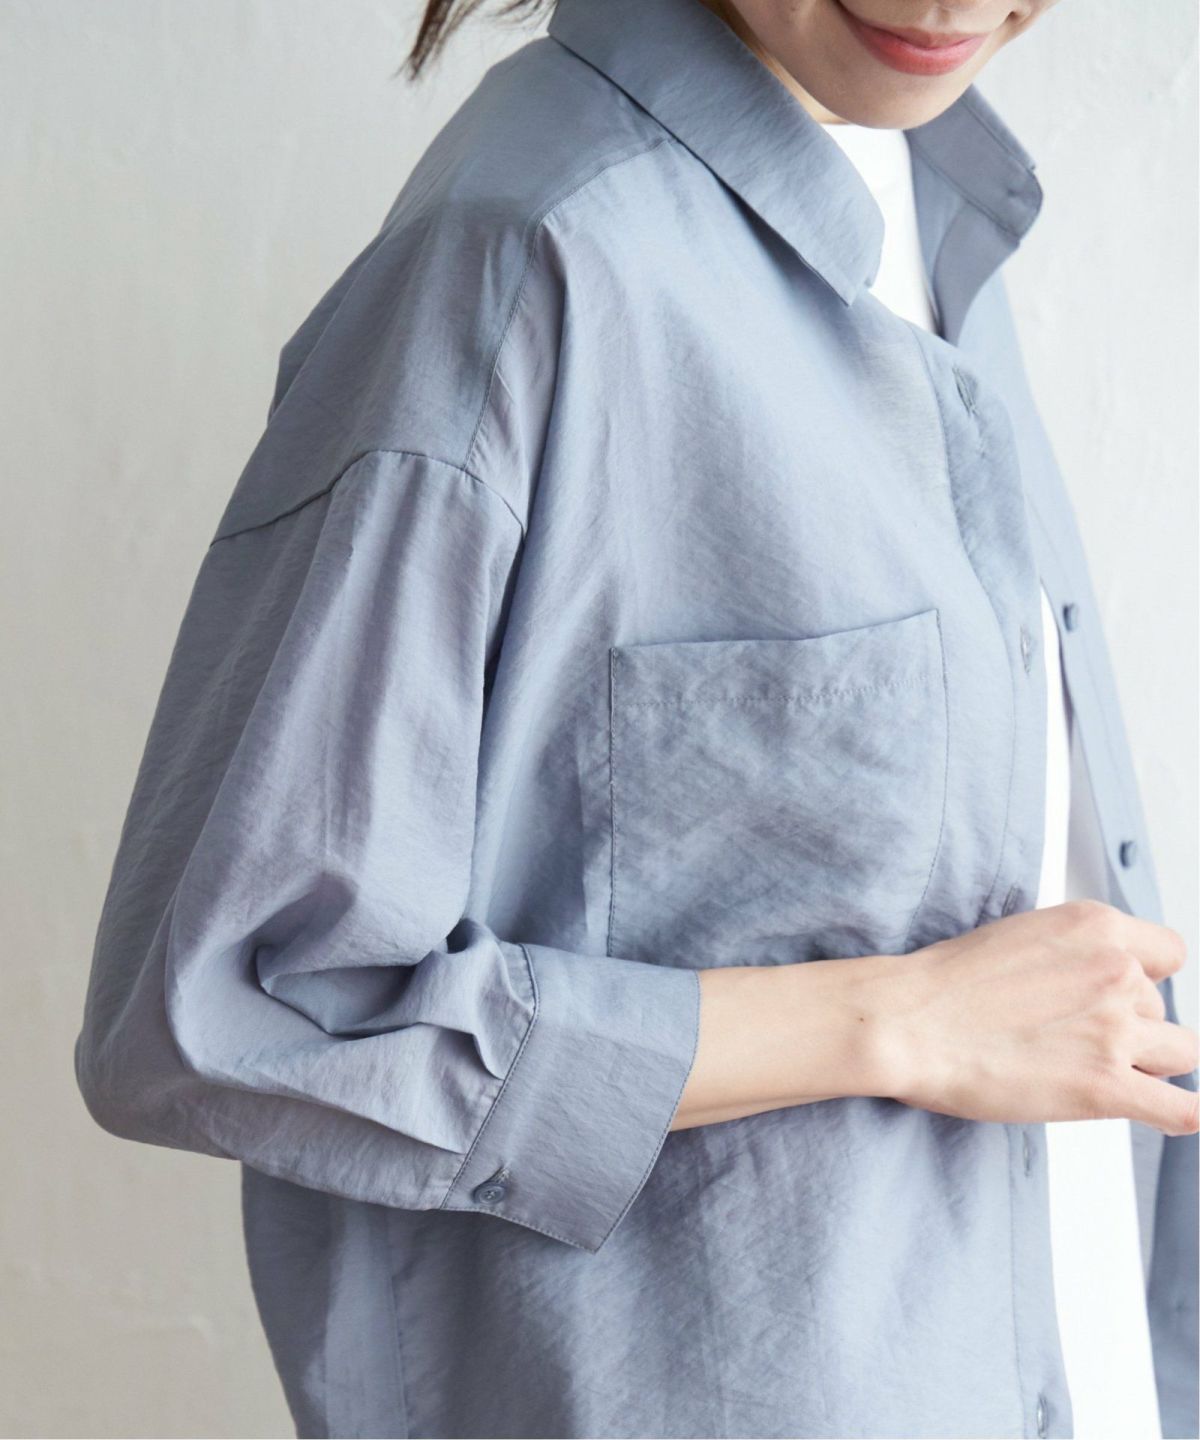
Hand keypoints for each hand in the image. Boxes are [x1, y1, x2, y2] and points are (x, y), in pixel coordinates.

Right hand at [879, 899, 1198, 1136]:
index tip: (1115, 996)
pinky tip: (1168, 1118)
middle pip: (1162, 1009)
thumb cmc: (944, 984)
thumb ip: (1071, 955)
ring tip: (1099, 1072)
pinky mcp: (1106, 1087)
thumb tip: (1090, 988)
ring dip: (1147, 1065)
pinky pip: (1182, 1111)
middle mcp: (1117, 971)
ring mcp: (1115, 1031)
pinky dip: (1181, 1117)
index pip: (1167, 953)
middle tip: (1073, 1040)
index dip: (1143, 978)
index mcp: (1095, 927)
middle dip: (1130, 1026)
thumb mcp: (1021, 936)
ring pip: (1180, 1053)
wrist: (907, 1022)